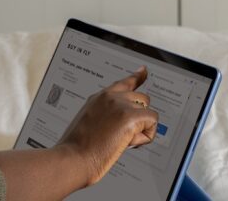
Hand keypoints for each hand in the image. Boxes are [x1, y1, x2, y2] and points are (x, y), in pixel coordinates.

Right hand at [56, 66, 158, 186]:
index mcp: (99, 97)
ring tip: (121, 141)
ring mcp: (120, 104)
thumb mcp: (90, 122)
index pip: (124, 83)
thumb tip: (124, 122)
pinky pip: (152, 124)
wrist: (74, 156)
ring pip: (148, 113)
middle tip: (122, 136)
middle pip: (142, 99)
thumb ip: (106, 114)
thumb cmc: (77, 146)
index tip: (144, 70)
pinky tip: (128, 143)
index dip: (137, 76)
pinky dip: (145, 137)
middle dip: (139, 118)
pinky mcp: (130, 116)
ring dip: (141, 129)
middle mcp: (110, 96)